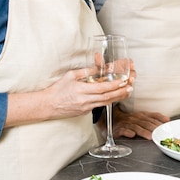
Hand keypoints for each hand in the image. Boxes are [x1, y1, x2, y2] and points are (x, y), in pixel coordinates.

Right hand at [6, 68, 132, 127]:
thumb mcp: (71, 75)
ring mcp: (86, 108)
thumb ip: (86, 72)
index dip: (113, 85)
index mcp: (81, 90)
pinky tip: (115, 96)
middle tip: (130, 87)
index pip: (101, 88)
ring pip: (105, 102)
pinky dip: (109, 100)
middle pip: (107, 97)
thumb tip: (99, 67)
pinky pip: (100, 105)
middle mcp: (85, 101)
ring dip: (118, 97)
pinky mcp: (85, 112)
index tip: (122, 81)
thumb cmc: (58, 89)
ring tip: (127, 91)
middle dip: (120, 92)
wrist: (48, 105)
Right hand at [109, 106, 169, 139]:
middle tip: (160, 133)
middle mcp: (135, 118)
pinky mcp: (119, 129)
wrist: (112, 120)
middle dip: (153, 127)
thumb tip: (167, 120)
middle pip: (146, 122)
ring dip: (143, 131)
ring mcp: (127, 123)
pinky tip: (131, 134)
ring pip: (136, 127)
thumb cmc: (129, 120)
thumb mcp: (142, 117)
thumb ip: (154, 118)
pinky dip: (127, 132)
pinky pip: (123, 130)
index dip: (159, 119)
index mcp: (141, 115)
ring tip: (150, 136)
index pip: (152, 116)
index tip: (167, 123)